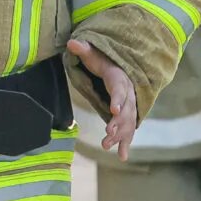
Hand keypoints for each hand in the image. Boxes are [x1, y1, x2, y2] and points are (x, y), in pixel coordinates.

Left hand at [67, 38, 137, 160]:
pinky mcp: (127, 117)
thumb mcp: (93, 54)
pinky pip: (129, 131)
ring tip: (106, 145)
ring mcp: (129, 107)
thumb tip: (70, 42)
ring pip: (127, 123)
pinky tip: (123, 158)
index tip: (113, 109)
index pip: (119, 89)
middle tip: (108, 132)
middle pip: (126, 110)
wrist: (120, 68)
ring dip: (119, 135)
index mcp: (120, 79)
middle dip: (118, 122)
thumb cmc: (104, 62)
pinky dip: (127, 143)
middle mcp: (128, 94)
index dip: (117, 99)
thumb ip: (83, 50)